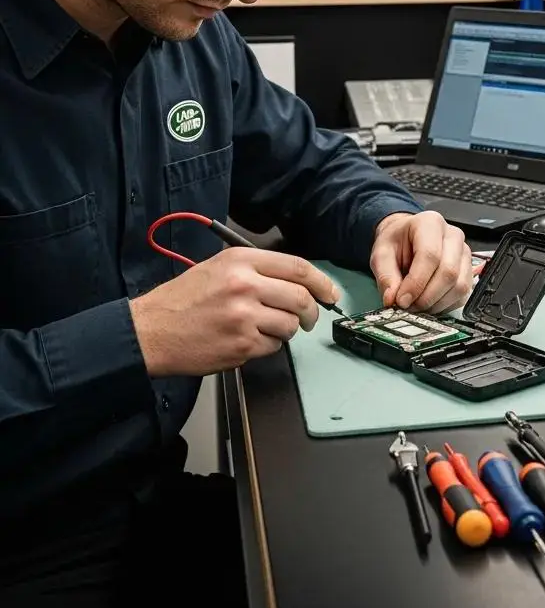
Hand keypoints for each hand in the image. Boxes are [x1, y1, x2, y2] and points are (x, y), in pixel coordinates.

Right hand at [129, 247, 340, 376]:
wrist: (150, 331)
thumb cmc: (183, 299)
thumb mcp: (218, 267)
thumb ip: (257, 269)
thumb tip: (297, 280)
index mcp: (241, 261)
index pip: (298, 267)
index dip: (321, 282)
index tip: (330, 293)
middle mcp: (245, 285)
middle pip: (301, 298)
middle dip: (311, 312)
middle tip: (309, 319)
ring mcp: (243, 316)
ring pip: (290, 324)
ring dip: (287, 330)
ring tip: (267, 328)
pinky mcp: (241, 344)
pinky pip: (273, 346)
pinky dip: (268, 346)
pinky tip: (248, 340)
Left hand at [370, 211, 472, 314]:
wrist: (407, 239)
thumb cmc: (397, 242)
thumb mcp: (381, 253)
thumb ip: (385, 276)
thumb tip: (392, 299)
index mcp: (430, 224)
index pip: (430, 255)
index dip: (416, 282)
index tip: (401, 300)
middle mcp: (453, 236)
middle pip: (448, 272)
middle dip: (426, 296)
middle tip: (407, 306)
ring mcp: (464, 253)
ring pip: (459, 286)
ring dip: (436, 303)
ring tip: (416, 304)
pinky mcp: (469, 270)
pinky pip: (463, 294)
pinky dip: (444, 305)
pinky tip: (428, 302)